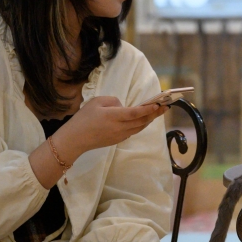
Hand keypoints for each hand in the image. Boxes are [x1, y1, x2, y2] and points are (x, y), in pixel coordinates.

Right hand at [53, 96, 167, 157]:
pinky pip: (133, 131)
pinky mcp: (118, 140)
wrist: (75, 139)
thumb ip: (113, 101)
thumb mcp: (97, 102)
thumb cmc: (84, 118)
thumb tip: (123, 106)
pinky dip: (141, 125)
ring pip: (140, 127)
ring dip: (150, 119)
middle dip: (155, 113)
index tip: (158, 104)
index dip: (148, 109)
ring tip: (158, 112)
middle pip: (142, 121)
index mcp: (114, 116)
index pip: (136, 113)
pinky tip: (144, 120)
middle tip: (166, 107)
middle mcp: (120, 127)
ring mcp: (120, 135)